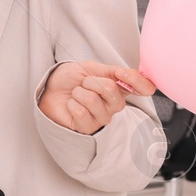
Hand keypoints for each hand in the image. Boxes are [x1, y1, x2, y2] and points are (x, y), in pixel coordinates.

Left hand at [38, 60, 155, 134]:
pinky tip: (71, 106)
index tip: (120, 74)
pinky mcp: (88, 128)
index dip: (137, 81)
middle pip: (112, 90)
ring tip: (76, 94)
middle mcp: (115, 104)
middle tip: (83, 83)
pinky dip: (71, 104)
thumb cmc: (71, 79)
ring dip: (78, 93)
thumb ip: (111, 71)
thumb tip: (125, 74)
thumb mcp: (91, 68)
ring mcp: (103, 117)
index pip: (145, 88)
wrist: (50, 89)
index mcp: (120, 88)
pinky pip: (81, 112)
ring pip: (93, 100)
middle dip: (90, 81)